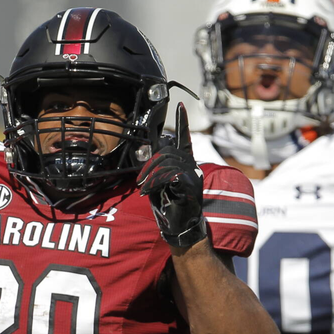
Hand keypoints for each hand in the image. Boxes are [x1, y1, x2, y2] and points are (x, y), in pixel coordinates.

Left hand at [138, 104, 205, 248]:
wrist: (180, 227)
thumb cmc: (169, 206)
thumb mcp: (160, 183)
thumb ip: (158, 167)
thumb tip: (152, 149)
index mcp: (185, 164)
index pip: (184, 139)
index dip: (182, 122)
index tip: (181, 106)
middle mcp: (191, 166)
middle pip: (167, 151)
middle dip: (149, 165)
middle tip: (141, 181)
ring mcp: (192, 175)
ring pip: (166, 163)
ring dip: (150, 176)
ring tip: (144, 189)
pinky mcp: (190, 184)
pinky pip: (168, 175)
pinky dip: (154, 183)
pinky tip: (148, 192)